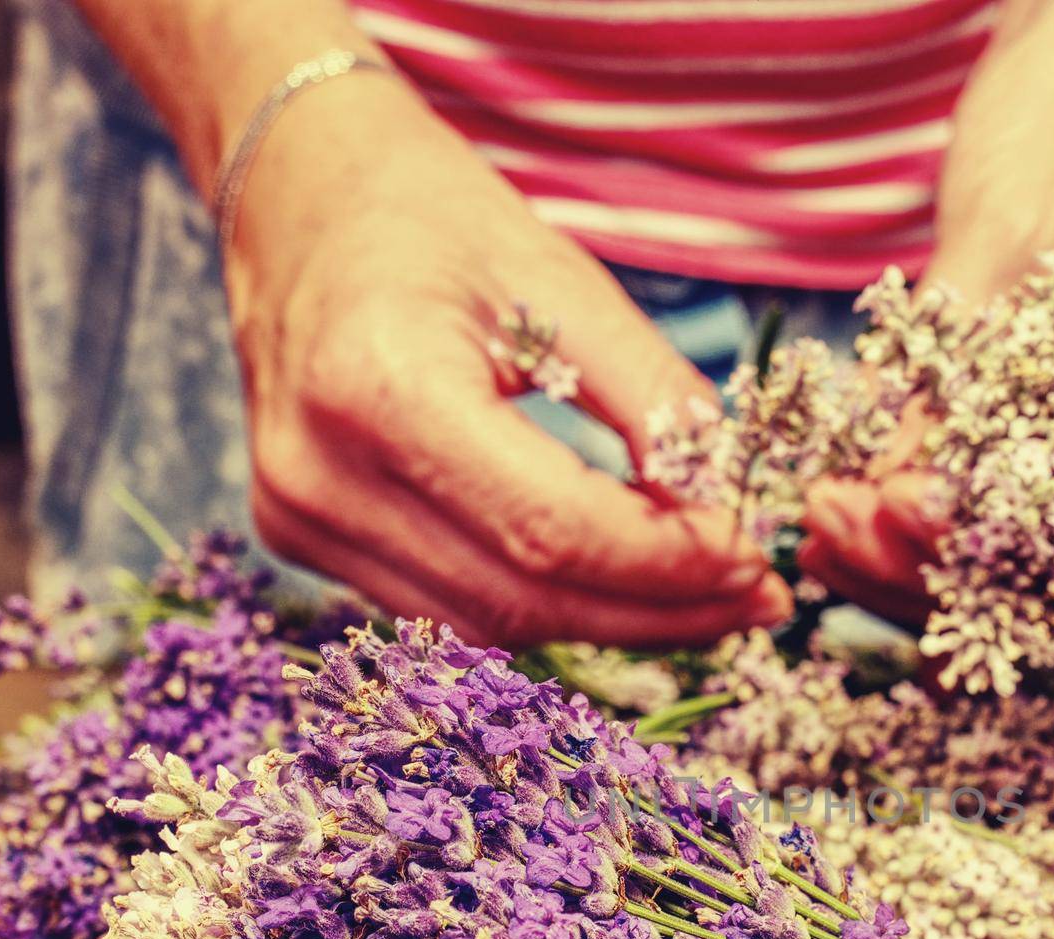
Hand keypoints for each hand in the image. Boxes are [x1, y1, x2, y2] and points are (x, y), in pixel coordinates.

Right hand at [226, 72, 790, 647]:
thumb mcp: (564, 281)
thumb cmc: (436, 222)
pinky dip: (546, 611)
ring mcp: (300, 518)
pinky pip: (451, 611)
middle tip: (754, 600)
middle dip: (658, 611)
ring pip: (491, 627)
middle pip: (525, 600)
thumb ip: (651, 400)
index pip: (552, 531)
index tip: (754, 561)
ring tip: (703, 600)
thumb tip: (722, 515)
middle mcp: (320, 473)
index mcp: (380, 386)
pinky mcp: (301, 538)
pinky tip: (619, 589)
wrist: (300, 197)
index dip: (667, 564)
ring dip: (612, 625)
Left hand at [800, 0, 1053, 620]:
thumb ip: (953, 358)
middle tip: (825, 520)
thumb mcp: (1002, 234)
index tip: (870, 512)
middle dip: (910, 558)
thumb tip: (898, 482)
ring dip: (893, 547)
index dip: (954, 541)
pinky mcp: (1022, 406)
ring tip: (819, 519)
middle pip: (1013, 560)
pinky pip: (963, 486)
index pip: (1048, 524)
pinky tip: (839, 500)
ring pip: (981, 541)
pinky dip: (896, 503)